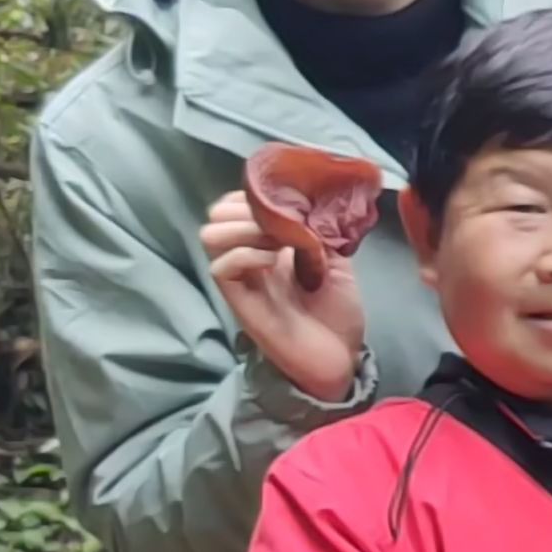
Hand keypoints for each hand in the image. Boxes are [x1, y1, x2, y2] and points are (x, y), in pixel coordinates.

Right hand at [202, 188, 369, 402]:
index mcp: (268, 244)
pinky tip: (275, 260)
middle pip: (217, 215)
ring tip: (278, 239)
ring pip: (211, 236)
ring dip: (245, 228)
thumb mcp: (338, 260)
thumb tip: (317, 200)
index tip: (286, 200)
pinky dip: (248, 254)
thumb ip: (322, 229)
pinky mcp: (238, 301)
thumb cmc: (337, 312)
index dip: (255, 194)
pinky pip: (222, 267)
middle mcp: (249, 258)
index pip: (238, 205)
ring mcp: (242, 279)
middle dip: (247, 208)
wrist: (339, 356)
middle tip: (281, 222)